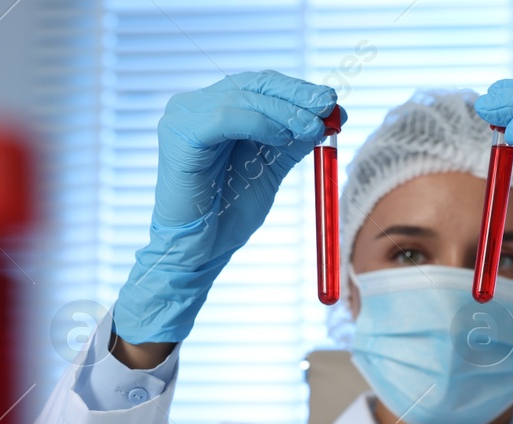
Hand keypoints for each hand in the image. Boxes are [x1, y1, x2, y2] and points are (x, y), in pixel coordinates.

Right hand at [113, 71, 340, 344]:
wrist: (199, 251)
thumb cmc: (227, 214)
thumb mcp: (269, 168)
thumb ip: (291, 141)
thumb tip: (328, 117)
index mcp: (213, 109)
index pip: (259, 85)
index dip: (297, 90)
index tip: (332, 102)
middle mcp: (194, 106)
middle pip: (253, 84)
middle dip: (296, 95)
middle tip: (329, 105)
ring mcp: (182, 117)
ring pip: (243, 97)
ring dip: (285, 112)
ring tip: (313, 128)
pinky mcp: (180, 134)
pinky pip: (227, 118)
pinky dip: (260, 123)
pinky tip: (282, 138)